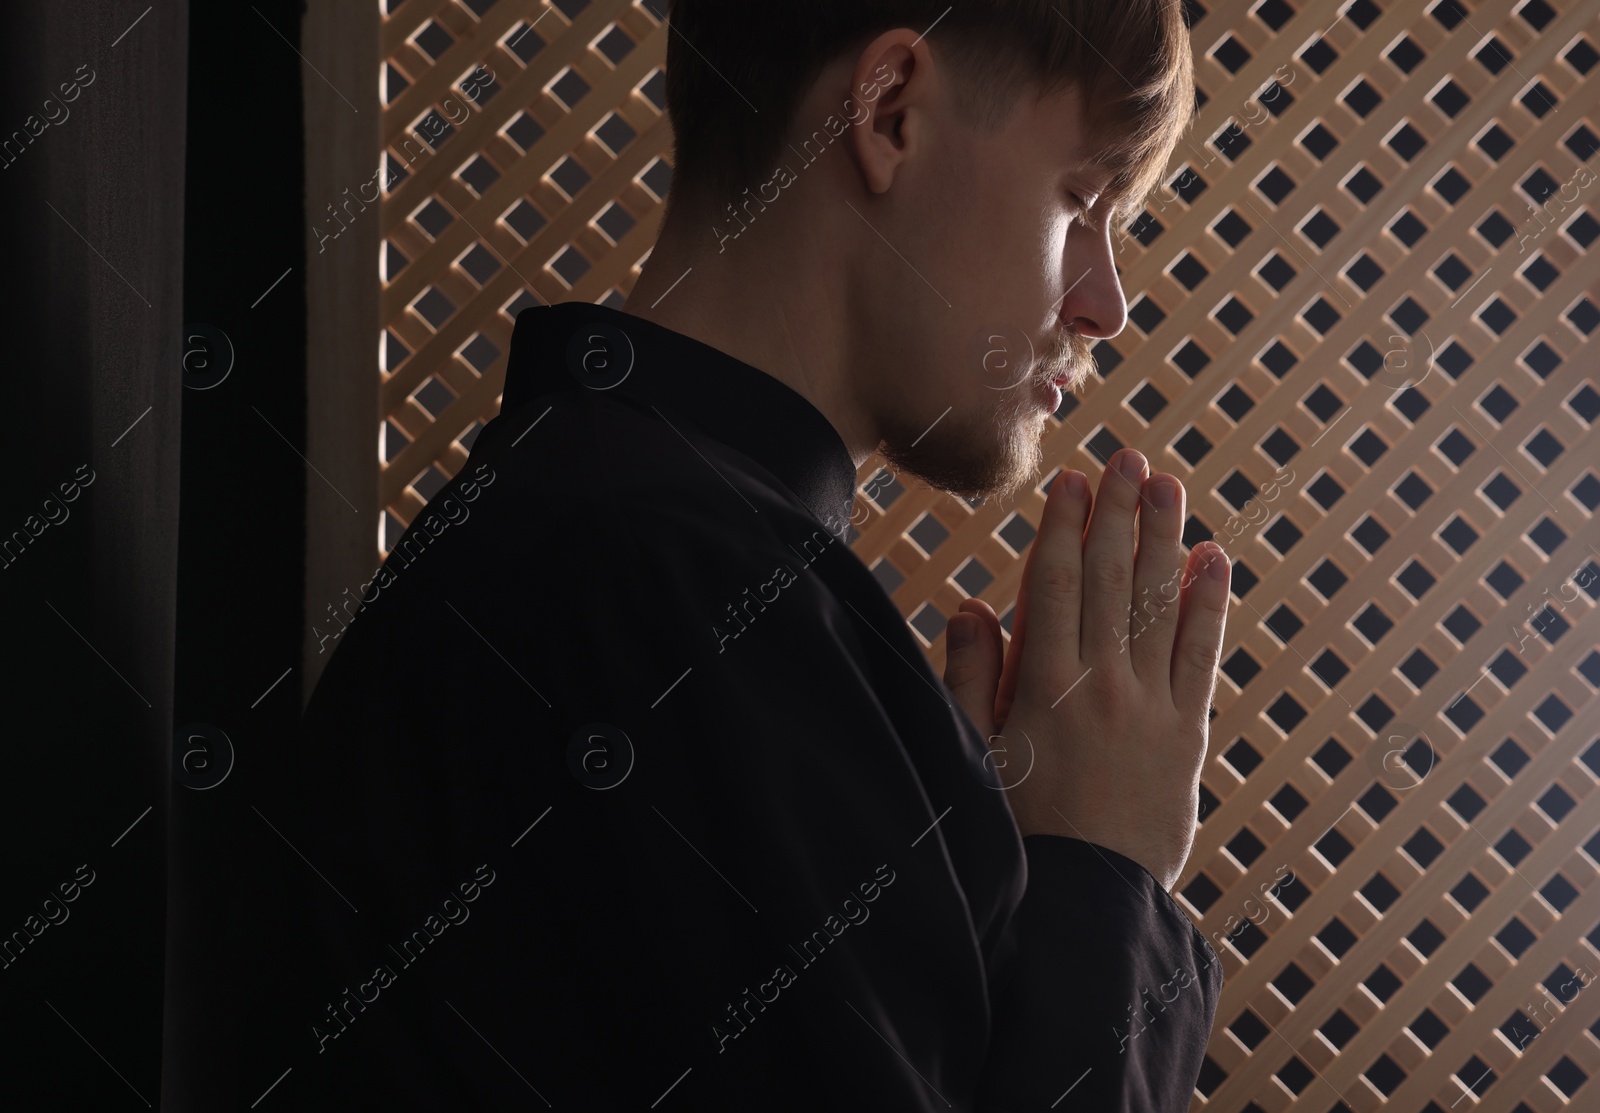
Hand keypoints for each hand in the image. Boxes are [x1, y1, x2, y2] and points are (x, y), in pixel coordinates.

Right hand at [942, 449, 1230, 891]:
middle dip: (1120, 514)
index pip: (1057, 585)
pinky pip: (1203, 655)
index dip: (1066, 528)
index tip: (1074, 481)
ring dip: (1166, 539)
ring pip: (1161, 604)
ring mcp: (1150, 707)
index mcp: (1041, 686)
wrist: (1087, 899)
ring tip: (1169, 486)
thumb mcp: (972, 753)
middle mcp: (1101, 684)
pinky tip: (1216, 561)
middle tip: (1129, 459)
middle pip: (1114, 580)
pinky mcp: (1188, 734)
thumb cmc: (1017, 829)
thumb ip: (969, 676)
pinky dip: (1211, 605)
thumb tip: (972, 604)